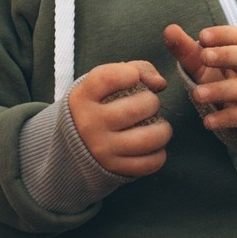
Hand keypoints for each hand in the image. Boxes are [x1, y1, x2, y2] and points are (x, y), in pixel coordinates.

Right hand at [68, 61, 169, 177]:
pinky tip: (154, 146)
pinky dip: (159, 154)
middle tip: (149, 105)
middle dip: (152, 103)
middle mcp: (89, 123)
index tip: (134, 77)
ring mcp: (101, 148)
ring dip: (163, 130)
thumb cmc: (100, 103)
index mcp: (84, 97)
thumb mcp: (105, 82)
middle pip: (136, 109)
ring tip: (159, 126)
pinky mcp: (114, 168)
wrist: (73, 143)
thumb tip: (159, 83)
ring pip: (148, 138)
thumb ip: (137, 69)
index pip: (108, 78)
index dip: (130, 73)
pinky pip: (149, 163)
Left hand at [163, 23, 236, 133]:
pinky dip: (225, 118)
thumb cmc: (216, 76)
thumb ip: (185, 48)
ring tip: (197, 94)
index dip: (223, 35)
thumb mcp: (200, 63)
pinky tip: (207, 122)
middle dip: (227, 55)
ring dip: (221, 90)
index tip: (202, 37)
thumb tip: (169, 29)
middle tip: (205, 56)